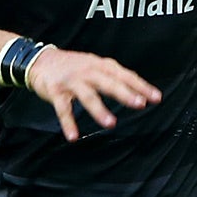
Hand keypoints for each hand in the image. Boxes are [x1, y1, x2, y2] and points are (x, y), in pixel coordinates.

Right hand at [25, 46, 160, 140]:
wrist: (40, 60)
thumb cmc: (72, 66)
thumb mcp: (95, 64)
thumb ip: (113, 75)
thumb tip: (139, 89)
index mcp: (100, 65)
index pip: (124, 75)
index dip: (141, 86)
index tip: (156, 98)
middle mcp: (88, 71)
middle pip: (109, 83)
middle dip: (125, 93)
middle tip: (140, 104)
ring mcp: (72, 81)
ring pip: (88, 95)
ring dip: (99, 110)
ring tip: (111, 123)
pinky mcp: (55, 91)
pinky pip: (63, 109)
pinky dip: (68, 123)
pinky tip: (73, 136)